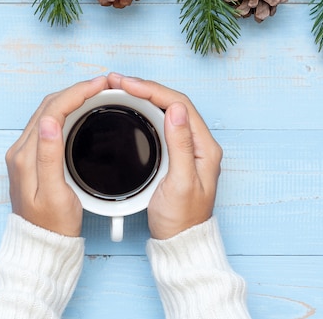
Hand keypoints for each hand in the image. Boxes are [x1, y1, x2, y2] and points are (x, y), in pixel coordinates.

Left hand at [5, 76, 108, 236]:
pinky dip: (65, 110)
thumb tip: (50, 121)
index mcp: (26, 157)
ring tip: (94, 92)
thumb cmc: (53, 225)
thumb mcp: (55, 193)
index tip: (99, 85)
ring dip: (70, 98)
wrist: (42, 243)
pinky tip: (78, 110)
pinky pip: (47, 123)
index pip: (52, 110)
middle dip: (75, 90)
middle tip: (101, 84)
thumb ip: (49, 156)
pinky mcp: (30, 158)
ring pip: (47, 112)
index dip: (77, 93)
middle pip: (48, 106)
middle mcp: (20, 151)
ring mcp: (24, 154)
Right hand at [107, 73, 221, 239]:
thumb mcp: (180, 182)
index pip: (179, 104)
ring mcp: (188, 147)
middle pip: (172, 102)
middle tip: (117, 81)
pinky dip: (144, 110)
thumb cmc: (181, 219)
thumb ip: (180, 145)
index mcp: (205, 146)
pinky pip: (160, 123)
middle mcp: (199, 143)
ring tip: (120, 88)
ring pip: (165, 110)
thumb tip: (176, 109)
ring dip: (143, 96)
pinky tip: (131, 107)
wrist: (179, 241)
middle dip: (145, 87)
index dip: (152, 90)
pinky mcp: (176, 153)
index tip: (128, 84)